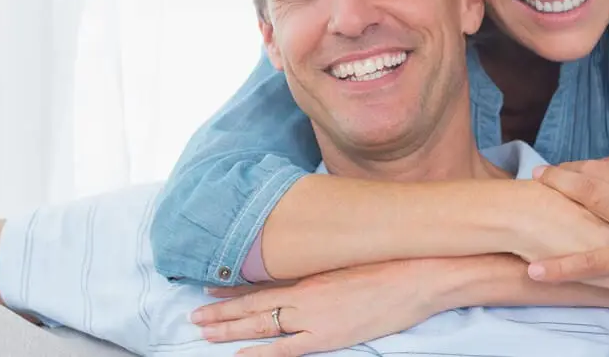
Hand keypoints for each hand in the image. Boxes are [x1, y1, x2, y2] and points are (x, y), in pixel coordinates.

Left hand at [191, 259, 440, 356]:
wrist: (414, 275)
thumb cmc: (386, 265)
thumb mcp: (346, 261)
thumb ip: (321, 270)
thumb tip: (308, 275)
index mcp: (308, 275)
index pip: (261, 284)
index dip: (233, 290)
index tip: (210, 290)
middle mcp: (303, 294)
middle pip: (253, 305)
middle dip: (221, 312)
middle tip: (194, 316)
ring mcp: (313, 316)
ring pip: (261, 324)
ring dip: (230, 329)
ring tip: (204, 333)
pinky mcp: (327, 336)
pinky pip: (286, 348)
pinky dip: (261, 353)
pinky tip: (240, 355)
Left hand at [529, 156, 608, 299]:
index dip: (594, 166)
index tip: (579, 166)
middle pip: (595, 174)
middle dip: (566, 171)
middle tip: (543, 171)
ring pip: (588, 199)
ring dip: (558, 190)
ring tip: (531, 189)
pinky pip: (594, 261)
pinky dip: (562, 265)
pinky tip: (536, 268)